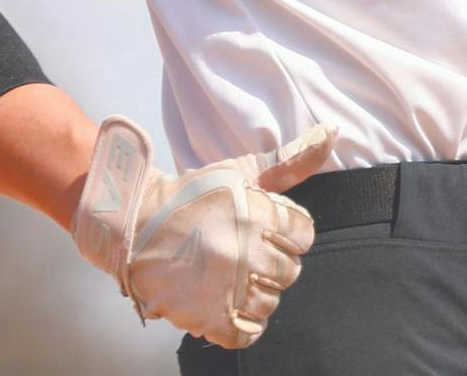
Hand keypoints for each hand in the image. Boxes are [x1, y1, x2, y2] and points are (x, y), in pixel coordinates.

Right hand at [71, 116, 335, 349]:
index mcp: (256, 214)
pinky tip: (230, 306)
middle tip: (245, 253)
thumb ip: (290, 160)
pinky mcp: (206, 316)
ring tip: (234, 277)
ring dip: (257, 293)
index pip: (304, 234)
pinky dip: (244, 324)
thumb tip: (332, 131)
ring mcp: (226, 287)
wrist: (134, 223)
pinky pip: (247, 334)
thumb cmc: (192, 194)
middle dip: (273, 262)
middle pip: (290, 270)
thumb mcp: (241, 170)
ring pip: (271, 302)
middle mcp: (244, 251)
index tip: (267, 230)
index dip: (288, 232)